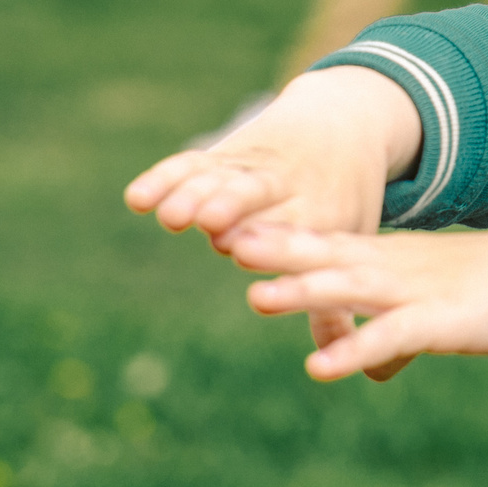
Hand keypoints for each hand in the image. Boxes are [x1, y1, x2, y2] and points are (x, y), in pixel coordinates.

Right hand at [124, 67, 422, 369]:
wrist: (344, 124)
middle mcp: (285, 184)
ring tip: (171, 217)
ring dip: (195, 194)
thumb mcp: (349, 243)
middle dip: (235, 208)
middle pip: (259, 193)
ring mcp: (252, 167)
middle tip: (211, 227)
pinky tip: (136, 200)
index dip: (274, 242)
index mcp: (322, 210)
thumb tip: (351, 362)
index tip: (248, 255)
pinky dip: (164, 178)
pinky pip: (191, 163)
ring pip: (222, 177)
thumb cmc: (344, 199)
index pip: (297, 228)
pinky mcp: (225, 153)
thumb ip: (334, 302)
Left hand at [231, 208, 487, 380]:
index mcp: (393, 259)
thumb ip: (397, 324)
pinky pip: (391, 337)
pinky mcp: (446, 322)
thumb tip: (368, 360)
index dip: (279, 236)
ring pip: (354, 288)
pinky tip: (321, 365)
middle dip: (276, 251)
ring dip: (305, 291)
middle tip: (222, 240)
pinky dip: (354, 349)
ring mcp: (420, 293)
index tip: (228, 228)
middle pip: (329, 255)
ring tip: (256, 298)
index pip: (327, 241)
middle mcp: (398, 268)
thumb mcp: (440, 298)